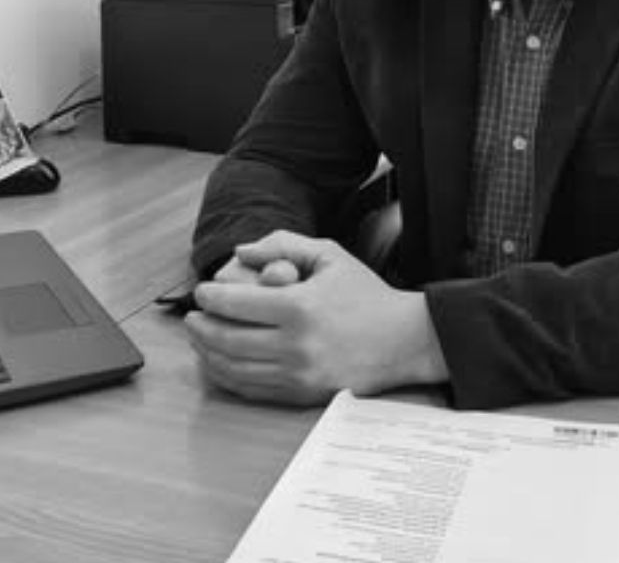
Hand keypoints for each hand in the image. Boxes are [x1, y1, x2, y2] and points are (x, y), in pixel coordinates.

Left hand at [185, 232, 447, 405]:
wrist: (406, 339)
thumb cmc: (368, 296)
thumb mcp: (332, 256)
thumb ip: (285, 244)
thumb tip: (241, 251)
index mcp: (300, 306)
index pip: (234, 303)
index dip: (209, 297)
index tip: (203, 291)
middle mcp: (295, 344)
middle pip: (225, 338)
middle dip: (200, 326)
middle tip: (193, 316)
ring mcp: (297, 373)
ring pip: (231, 367)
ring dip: (206, 352)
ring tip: (201, 338)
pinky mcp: (301, 393)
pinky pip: (249, 388)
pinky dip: (225, 376)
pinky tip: (220, 362)